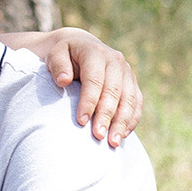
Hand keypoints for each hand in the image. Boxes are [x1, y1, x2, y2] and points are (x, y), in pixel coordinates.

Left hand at [44, 29, 141, 146]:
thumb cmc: (65, 56)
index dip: (88, 102)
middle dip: (106, 116)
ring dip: (122, 122)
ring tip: (113, 142)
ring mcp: (127, 72)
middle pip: (113, 92)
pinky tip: (123, 135)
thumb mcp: (55, 55)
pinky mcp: (133, 83)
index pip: (94, 80)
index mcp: (95, 53)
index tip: (81, 121)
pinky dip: (131, 119)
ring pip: (129, 99)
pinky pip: (136, 103)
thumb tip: (63, 80)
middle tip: (98, 136)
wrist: (83, 48)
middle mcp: (115, 61)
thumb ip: (58, 65)